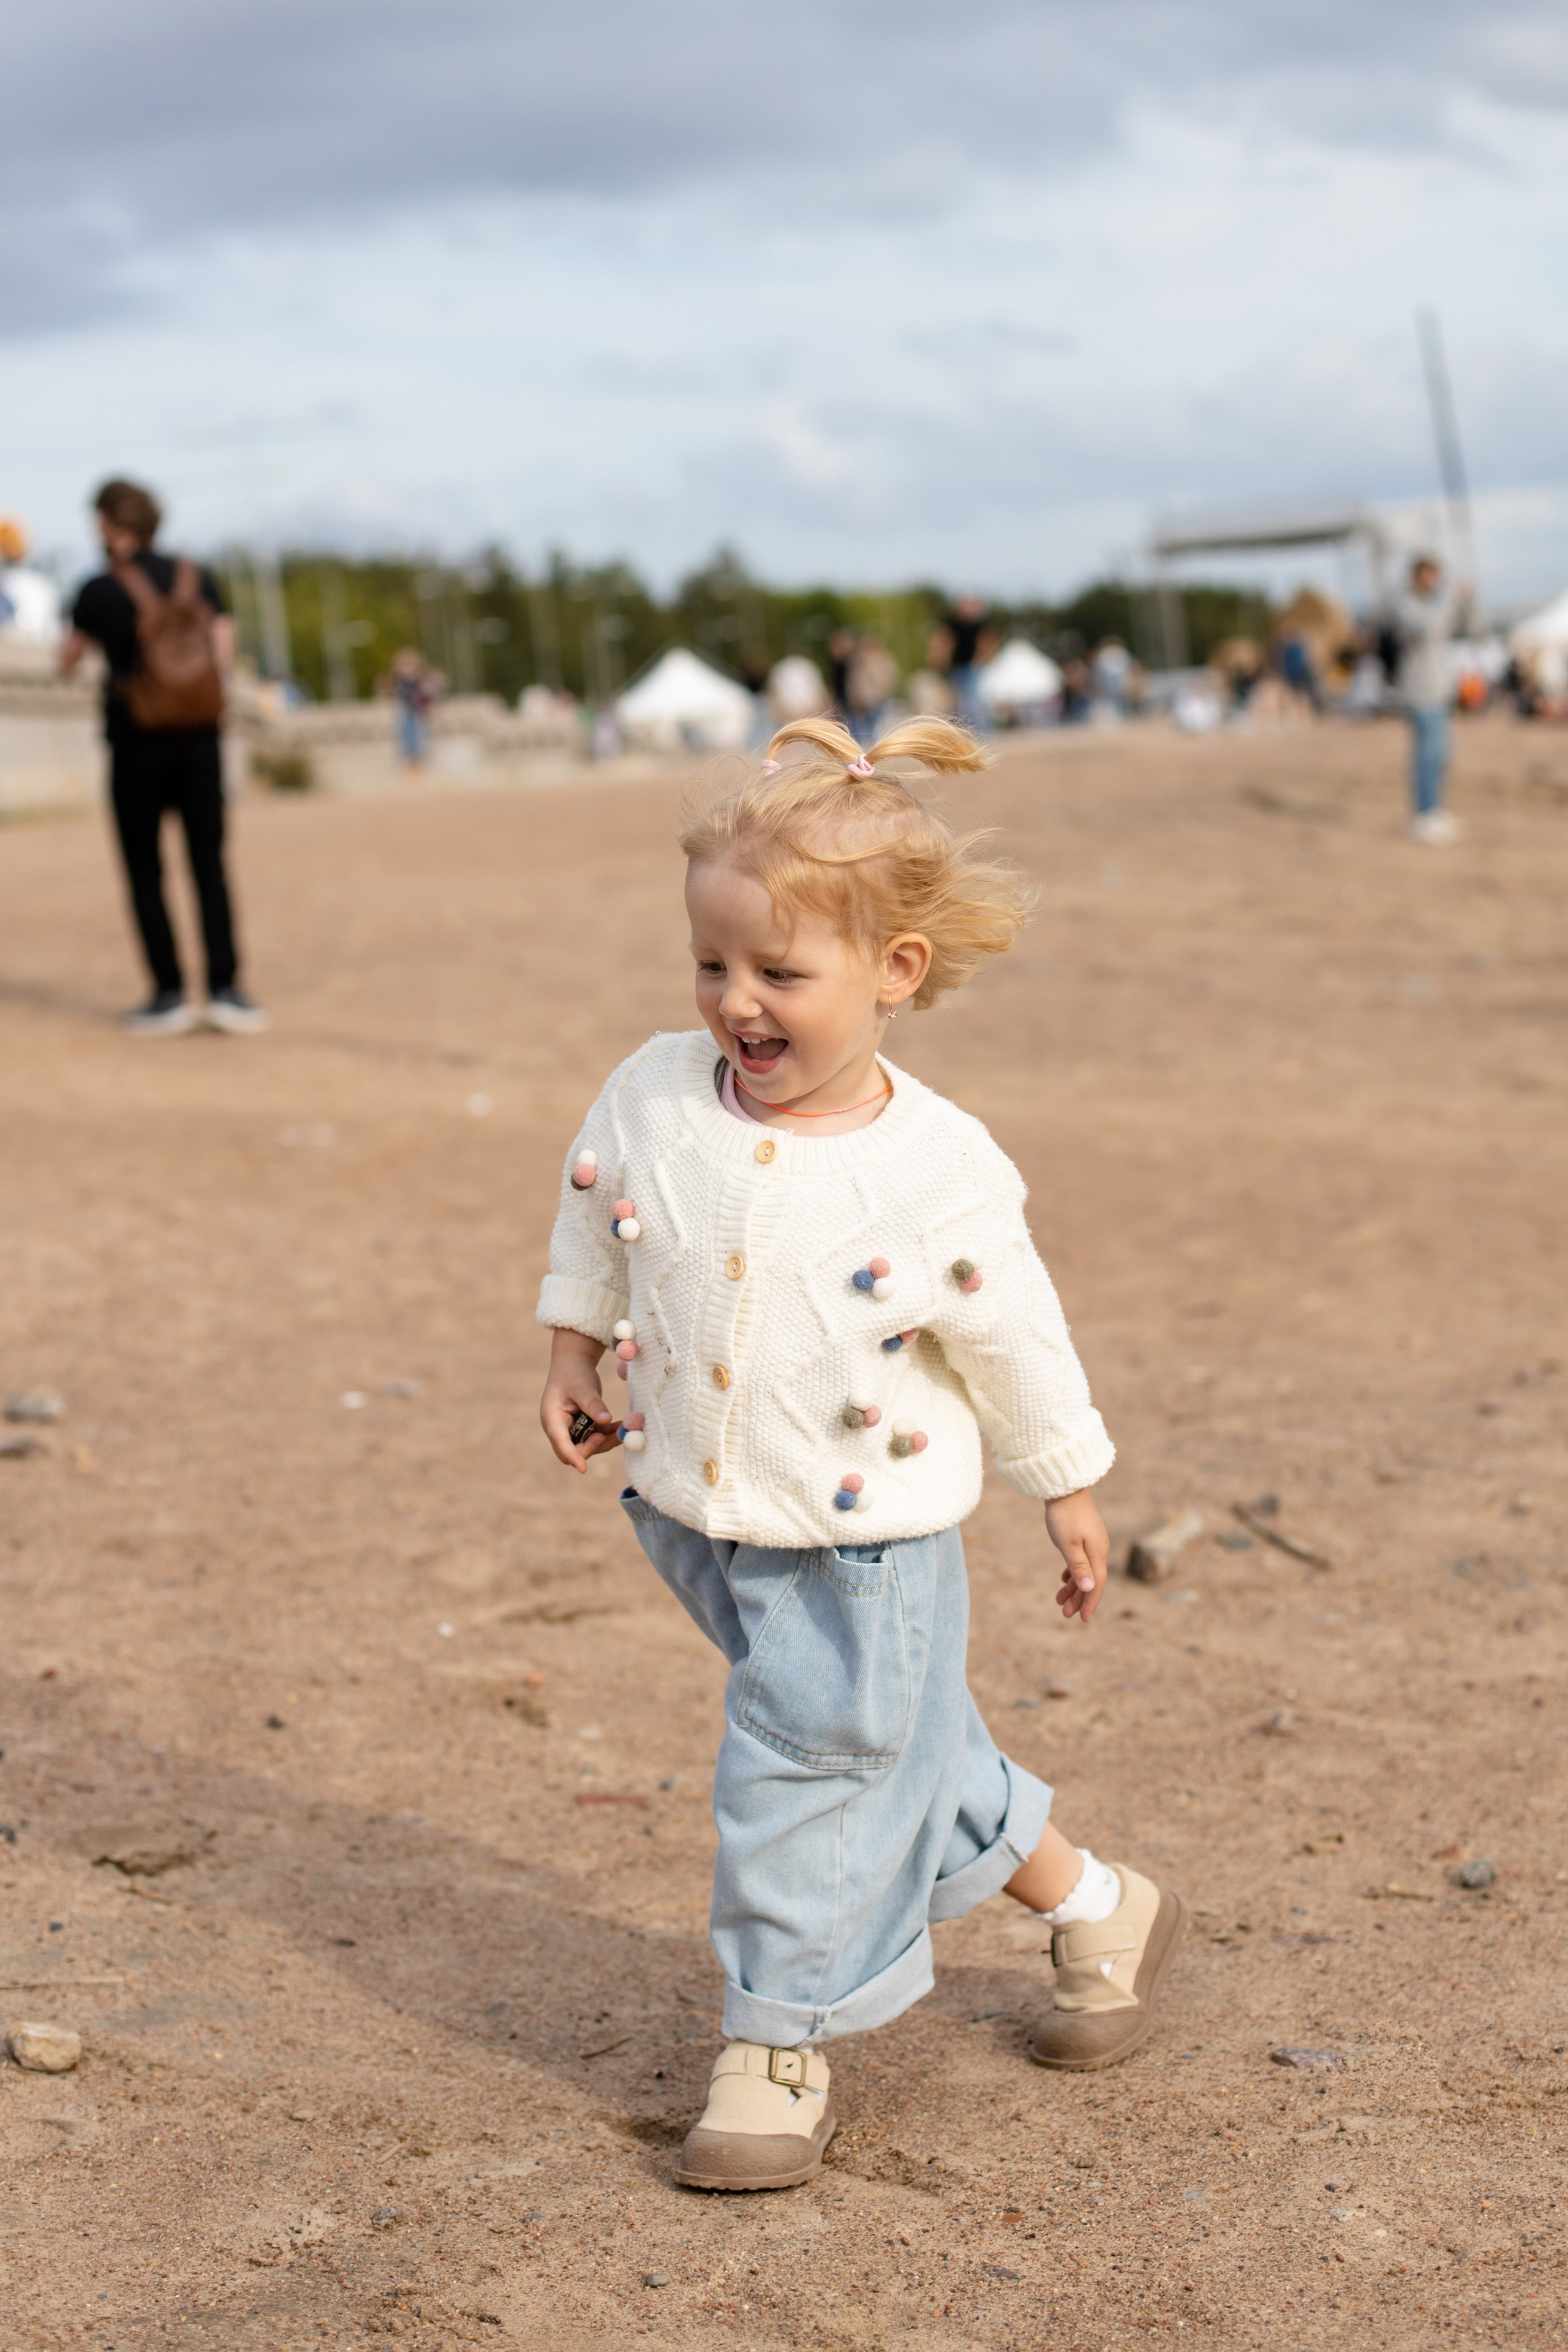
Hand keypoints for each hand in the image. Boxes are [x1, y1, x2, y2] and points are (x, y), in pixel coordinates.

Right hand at [540, 1327, 618, 1472]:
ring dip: (605, 1442)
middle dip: (592, 1447)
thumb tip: (606, 1420)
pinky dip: (609, 1435)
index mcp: (551, 1418)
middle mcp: (559, 1428)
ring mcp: (571, 1429)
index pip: (560, 1443)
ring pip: (589, 1446)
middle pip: (574, 1450)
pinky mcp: (583, 1427)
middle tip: (607, 1435)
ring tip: (622, 1430)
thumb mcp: (582, 1386)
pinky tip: (621, 1426)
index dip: (571, 1455)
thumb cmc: (573, 1372)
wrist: (574, 1363)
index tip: (582, 1467)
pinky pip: (597, 1437)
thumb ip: (592, 1403)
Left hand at [1045, 1489, 1108, 1622]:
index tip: (1082, 1619)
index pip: (1096, 1585)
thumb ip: (1078, 1567)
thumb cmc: (1064, 1515)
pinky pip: (1081, 1561)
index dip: (1090, 1603)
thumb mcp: (1068, 1544)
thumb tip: (1090, 1589)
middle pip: (1091, 1581)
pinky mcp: (1085, 1536)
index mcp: (1097, 1553)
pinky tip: (1063, 1580)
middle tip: (1065, 1614)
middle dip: (1079, 1599)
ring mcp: (1092, 1543)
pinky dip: (1073, 1573)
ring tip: (1059, 1601)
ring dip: (1074, 1588)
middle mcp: (1099, 1550)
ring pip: (1085, 1572)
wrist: (1065, 1486)